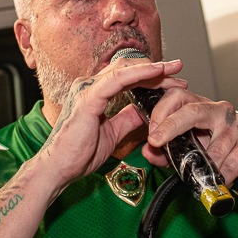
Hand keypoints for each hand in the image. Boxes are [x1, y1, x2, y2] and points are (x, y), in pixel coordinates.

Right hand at [39, 58, 186, 188]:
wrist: (58, 169)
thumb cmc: (78, 154)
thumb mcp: (112, 134)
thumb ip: (127, 119)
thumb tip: (145, 112)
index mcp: (94, 93)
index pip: (126, 76)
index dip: (149, 75)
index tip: (171, 80)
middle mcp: (89, 86)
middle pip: (128, 68)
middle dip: (155, 69)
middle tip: (178, 70)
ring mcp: (87, 89)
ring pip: (125, 69)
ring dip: (152, 68)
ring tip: (173, 69)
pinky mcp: (89, 98)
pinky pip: (118, 80)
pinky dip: (139, 73)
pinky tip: (156, 72)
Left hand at [140, 87, 237, 185]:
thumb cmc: (216, 157)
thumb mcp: (187, 153)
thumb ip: (165, 153)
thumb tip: (148, 151)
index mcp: (200, 108)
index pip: (177, 96)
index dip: (161, 111)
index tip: (151, 134)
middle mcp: (219, 110)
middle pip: (193, 110)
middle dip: (171, 125)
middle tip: (157, 142)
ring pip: (215, 146)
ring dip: (205, 166)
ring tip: (202, 177)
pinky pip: (233, 161)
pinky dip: (224, 175)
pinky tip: (223, 179)